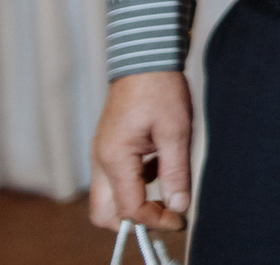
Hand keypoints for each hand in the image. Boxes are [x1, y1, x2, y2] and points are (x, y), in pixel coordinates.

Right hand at [89, 72, 193, 231]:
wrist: (145, 58)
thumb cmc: (160, 89)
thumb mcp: (175, 131)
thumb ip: (175, 172)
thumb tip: (178, 207)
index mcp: (114, 159)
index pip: (128, 209)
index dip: (154, 221)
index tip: (179, 220)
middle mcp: (101, 161)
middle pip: (105, 213)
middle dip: (133, 221)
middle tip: (166, 213)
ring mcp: (102, 155)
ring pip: (109, 198)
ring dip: (136, 201)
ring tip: (168, 185)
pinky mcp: (109, 148)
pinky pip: (117, 179)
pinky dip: (137, 183)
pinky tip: (160, 164)